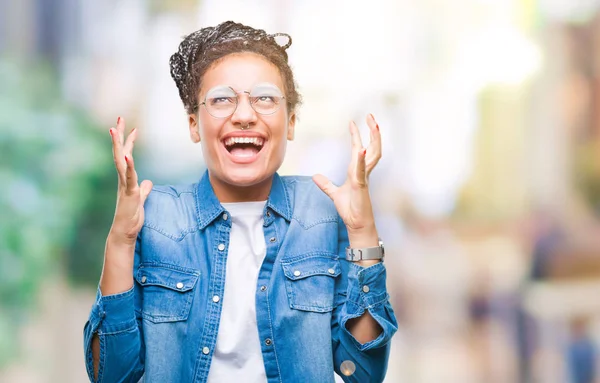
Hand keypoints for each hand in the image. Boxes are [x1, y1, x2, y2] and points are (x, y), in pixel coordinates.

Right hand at [108, 117, 152, 246]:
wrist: (125, 231)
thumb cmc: (131, 216)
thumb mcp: (141, 199)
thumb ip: (144, 189)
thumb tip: (148, 182)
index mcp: (126, 178)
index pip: (126, 155)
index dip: (128, 141)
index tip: (132, 127)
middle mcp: (122, 178)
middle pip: (120, 152)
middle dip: (120, 135)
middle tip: (119, 118)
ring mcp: (124, 185)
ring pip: (120, 161)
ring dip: (118, 145)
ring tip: (116, 129)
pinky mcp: (129, 194)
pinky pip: (129, 177)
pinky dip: (129, 166)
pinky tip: (128, 156)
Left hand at [313, 114, 380, 245]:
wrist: (356, 224)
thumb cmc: (350, 209)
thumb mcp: (334, 194)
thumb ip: (326, 185)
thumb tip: (315, 177)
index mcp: (357, 171)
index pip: (359, 149)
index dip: (357, 135)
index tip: (353, 122)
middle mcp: (363, 171)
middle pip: (373, 147)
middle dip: (373, 131)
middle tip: (371, 116)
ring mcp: (364, 177)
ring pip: (373, 154)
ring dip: (374, 139)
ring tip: (374, 125)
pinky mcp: (361, 185)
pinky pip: (361, 170)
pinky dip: (360, 159)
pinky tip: (360, 149)